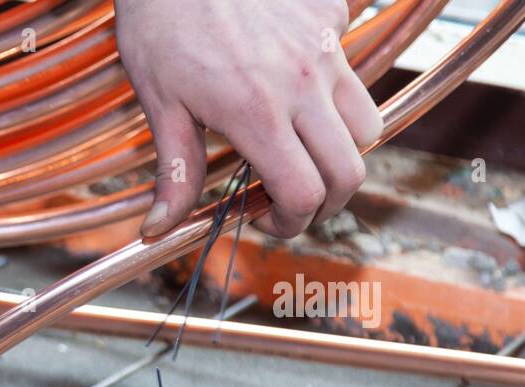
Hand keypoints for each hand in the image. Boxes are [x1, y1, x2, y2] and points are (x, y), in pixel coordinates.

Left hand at [115, 0, 382, 238]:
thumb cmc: (161, 22)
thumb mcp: (159, 102)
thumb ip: (175, 170)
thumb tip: (159, 229)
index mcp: (257, 113)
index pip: (304, 193)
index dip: (292, 224)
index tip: (269, 221)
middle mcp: (303, 83)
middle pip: (350, 170)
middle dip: (326, 202)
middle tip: (293, 203)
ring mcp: (326, 48)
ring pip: (366, 124)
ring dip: (340, 152)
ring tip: (299, 153)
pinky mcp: (333, 16)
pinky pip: (350, 70)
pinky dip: (332, 95)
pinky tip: (289, 87)